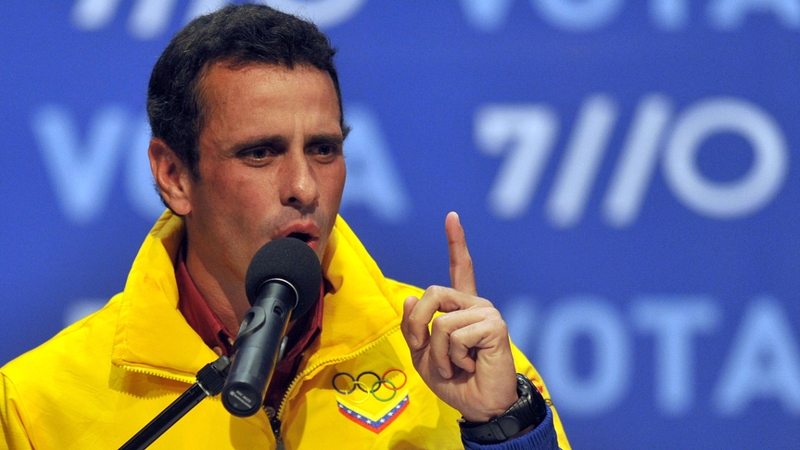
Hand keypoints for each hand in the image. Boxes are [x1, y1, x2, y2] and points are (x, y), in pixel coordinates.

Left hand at [401, 212, 517, 421]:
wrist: (479, 406)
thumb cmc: (454, 381)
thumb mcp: (423, 356)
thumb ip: (414, 328)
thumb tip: (411, 297)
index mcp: (461, 308)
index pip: (460, 269)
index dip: (456, 242)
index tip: (452, 216)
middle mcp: (476, 304)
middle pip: (432, 293)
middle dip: (418, 326)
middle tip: (429, 352)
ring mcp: (487, 313)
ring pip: (441, 321)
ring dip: (439, 353)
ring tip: (457, 365)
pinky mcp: (494, 326)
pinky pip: (456, 335)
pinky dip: (454, 357)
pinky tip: (469, 365)